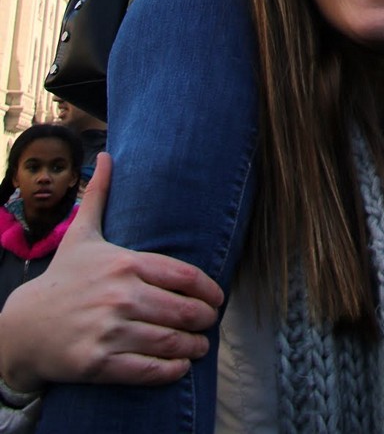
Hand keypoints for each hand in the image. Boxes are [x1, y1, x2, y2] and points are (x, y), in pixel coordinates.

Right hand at [0, 154, 221, 392]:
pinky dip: (168, 371)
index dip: (207, 290)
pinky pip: (144, 370)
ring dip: (191, 346)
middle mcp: (120, 295)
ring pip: (166, 340)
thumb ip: (100, 195)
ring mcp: (108, 330)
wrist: (23, 326)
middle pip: (180, 310)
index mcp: (125, 263)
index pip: (183, 276)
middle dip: (203, 319)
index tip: (217, 299)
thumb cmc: (63, 278)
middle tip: (211, 324)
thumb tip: (107, 154)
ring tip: (200, 347)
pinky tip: (180, 368)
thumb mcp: (82, 234)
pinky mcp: (97, 363)